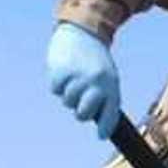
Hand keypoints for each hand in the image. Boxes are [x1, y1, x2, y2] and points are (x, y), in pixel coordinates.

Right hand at [47, 22, 120, 138]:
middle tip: (80, 105)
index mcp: (111, 86)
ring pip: (68, 103)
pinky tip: (64, 71)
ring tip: (74, 79)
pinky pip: (56, 90)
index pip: (110, 113)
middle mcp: (96, 83)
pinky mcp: (61, 71)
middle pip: (83, 114)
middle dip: (81, 113)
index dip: (105, 127)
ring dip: (68, 95)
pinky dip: (58, 84)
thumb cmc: (97, 61)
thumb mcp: (109, 77)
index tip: (100, 136)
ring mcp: (78, 78)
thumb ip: (105, 98)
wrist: (84, 31)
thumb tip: (99, 124)